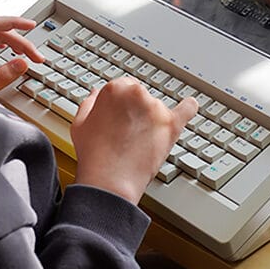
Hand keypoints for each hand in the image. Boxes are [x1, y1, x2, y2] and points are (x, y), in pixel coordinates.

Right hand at [71, 76, 198, 203]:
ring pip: (157, 108)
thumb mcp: (81, 123)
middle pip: (141, 96)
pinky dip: (188, 108)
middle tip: (126, 133)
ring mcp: (156, 108)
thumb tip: (96, 94)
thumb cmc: (94, 154)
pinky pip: (187, 109)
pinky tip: (188, 106)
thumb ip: (90, 103)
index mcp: (115, 89)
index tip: (118, 118)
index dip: (120, 105)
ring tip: (137, 143)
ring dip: (151, 120)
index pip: (123, 87)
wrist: (110, 180)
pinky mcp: (172, 125)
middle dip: (135, 111)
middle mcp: (137, 93)